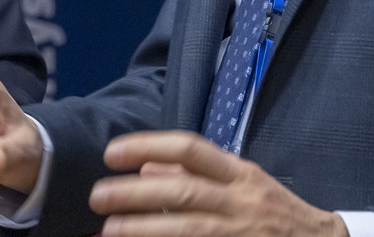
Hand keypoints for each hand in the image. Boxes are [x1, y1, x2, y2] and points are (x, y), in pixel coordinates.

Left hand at [89, 131, 346, 236]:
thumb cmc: (276, 214)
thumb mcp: (244, 184)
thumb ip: (198, 173)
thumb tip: (148, 166)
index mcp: (242, 174)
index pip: (192, 149)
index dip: (148, 145)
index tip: (112, 153)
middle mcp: (243, 202)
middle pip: (184, 191)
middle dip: (135, 193)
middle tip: (98, 196)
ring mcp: (242, 234)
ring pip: (189, 229)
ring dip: (144, 229)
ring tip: (108, 230)